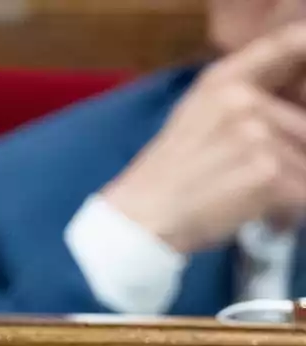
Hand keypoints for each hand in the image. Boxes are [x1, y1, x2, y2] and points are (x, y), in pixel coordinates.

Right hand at [102, 20, 305, 252]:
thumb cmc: (166, 177)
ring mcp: (256, 134)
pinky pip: (303, 191)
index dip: (302, 51)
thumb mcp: (194, 117)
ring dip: (290, 184)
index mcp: (221, 81)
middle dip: (292, 154)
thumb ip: (241, 99)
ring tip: (253, 198)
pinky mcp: (268, 172)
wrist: (139, 219)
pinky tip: (260, 212)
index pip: (290, 42)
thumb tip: (291, 104)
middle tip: (258, 177)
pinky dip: (289, 208)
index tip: (299, 82)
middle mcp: (241, 99)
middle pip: (304, 124)